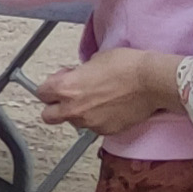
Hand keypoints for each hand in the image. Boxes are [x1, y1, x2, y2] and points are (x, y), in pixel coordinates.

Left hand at [36, 46, 186, 137]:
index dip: (51, 86)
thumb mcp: (93, 60)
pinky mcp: (106, 130)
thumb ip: (77, 73)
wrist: (151, 81)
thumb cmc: (126, 66)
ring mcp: (89, 122)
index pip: (41, 93)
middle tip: (68, 97)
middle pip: (48, 115)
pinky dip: (98, 119)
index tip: (61, 81)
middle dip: (55, 106)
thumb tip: (75, 77)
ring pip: (73, 121)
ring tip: (96, 99)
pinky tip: (110, 107)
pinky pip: (94, 126)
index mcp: (65, 88)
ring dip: (79, 112)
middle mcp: (73, 109)